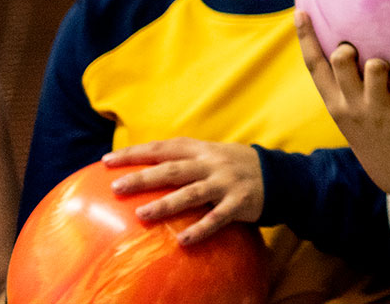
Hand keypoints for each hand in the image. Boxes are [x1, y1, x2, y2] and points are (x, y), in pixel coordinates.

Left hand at [102, 139, 262, 245]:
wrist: (281, 176)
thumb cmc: (237, 167)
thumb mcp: (213, 154)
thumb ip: (185, 159)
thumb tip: (145, 166)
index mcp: (202, 150)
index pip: (163, 148)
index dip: (136, 152)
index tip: (107, 160)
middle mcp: (212, 163)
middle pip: (172, 170)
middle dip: (143, 177)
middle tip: (117, 187)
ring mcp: (226, 182)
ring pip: (192, 193)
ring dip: (166, 204)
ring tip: (142, 214)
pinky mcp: (240, 202)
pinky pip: (218, 218)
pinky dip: (200, 228)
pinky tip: (183, 240)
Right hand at [294, 13, 389, 219]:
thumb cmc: (371, 130)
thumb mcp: (348, 112)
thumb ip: (342, 84)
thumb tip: (342, 45)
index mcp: (334, 104)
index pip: (314, 67)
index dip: (306, 39)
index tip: (300, 11)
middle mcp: (351, 106)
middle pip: (340, 62)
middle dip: (347, 47)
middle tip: (357, 50)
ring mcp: (378, 110)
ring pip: (375, 67)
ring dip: (381, 59)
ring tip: (387, 66)